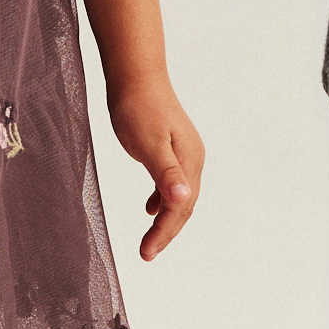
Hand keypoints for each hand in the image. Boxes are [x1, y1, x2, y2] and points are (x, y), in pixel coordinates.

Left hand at [108, 75, 205, 259]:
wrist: (135, 74)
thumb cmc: (137, 107)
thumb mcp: (148, 143)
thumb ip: (165, 173)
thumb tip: (182, 199)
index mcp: (189, 161)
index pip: (181, 207)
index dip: (164, 233)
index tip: (146, 253)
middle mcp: (192, 159)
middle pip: (184, 206)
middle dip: (166, 232)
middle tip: (146, 253)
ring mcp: (184, 153)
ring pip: (179, 196)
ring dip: (166, 219)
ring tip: (150, 239)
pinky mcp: (172, 147)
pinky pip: (172, 183)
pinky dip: (162, 201)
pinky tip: (150, 208)